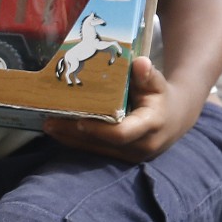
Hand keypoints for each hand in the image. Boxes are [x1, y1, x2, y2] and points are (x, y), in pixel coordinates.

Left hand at [44, 56, 199, 161]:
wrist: (173, 120)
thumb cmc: (161, 97)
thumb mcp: (157, 84)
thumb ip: (148, 75)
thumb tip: (140, 63)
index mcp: (150, 126)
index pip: (121, 134)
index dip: (98, 129)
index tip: (79, 120)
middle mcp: (140, 146)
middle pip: (102, 144)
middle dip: (74, 133)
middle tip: (49, 121)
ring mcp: (130, 156)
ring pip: (95, 150)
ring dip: (70, 138)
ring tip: (48, 125)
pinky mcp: (120, 158)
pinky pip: (95, 151)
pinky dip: (76, 141)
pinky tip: (58, 131)